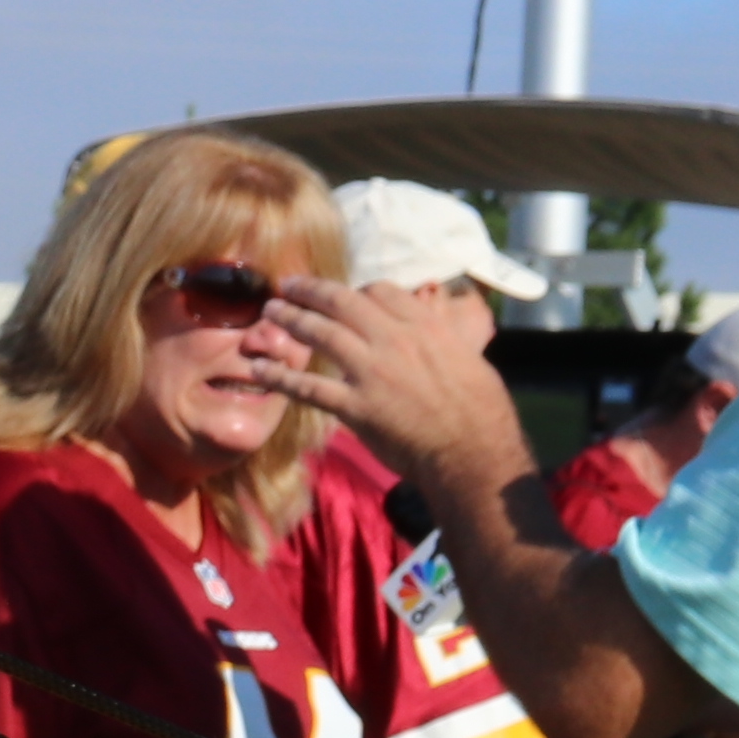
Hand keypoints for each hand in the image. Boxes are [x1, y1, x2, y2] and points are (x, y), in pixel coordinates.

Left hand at [264, 276, 522, 475]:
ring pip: (321, 333)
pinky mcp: (355, 406)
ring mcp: (372, 372)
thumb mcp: (469, 358)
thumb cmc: (481, 411)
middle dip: (310, 290)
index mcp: (425, 326)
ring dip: (290, 319)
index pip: (381, 291)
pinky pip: (308, 386)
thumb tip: (433, 335)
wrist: (473, 451)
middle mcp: (395, 340)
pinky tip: (257, 370)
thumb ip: (441, 341)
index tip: (340, 294)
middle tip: (287, 285)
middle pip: (343, 302)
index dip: (356, 289)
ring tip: (269, 312)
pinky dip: (279, 377)